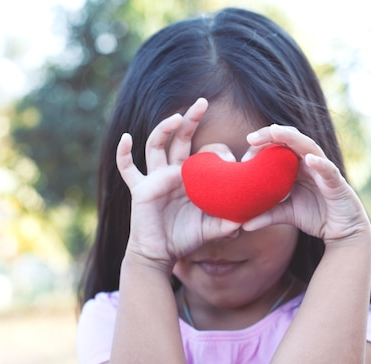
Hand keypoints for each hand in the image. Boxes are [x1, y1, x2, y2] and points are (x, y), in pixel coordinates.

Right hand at [116, 98, 240, 266]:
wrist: (160, 254)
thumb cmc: (185, 239)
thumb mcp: (212, 229)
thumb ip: (227, 224)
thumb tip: (247, 221)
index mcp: (192, 178)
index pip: (205, 153)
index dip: (217, 149)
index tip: (232, 152)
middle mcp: (173, 172)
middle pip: (180, 139)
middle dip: (191, 119)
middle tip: (203, 102)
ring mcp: (155, 178)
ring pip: (156, 145)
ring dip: (164, 129)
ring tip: (176, 117)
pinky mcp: (140, 189)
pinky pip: (127, 168)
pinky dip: (124, 153)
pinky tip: (126, 138)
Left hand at [242, 125, 370, 244]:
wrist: (343, 231)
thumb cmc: (317, 216)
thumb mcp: (287, 214)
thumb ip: (267, 215)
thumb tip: (242, 224)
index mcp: (298, 167)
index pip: (280, 146)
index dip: (263, 144)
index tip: (245, 151)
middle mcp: (310, 163)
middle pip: (292, 140)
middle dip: (272, 134)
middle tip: (252, 137)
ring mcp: (324, 170)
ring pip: (309, 147)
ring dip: (293, 139)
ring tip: (276, 132)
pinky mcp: (336, 183)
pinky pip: (328, 170)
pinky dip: (320, 164)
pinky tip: (310, 159)